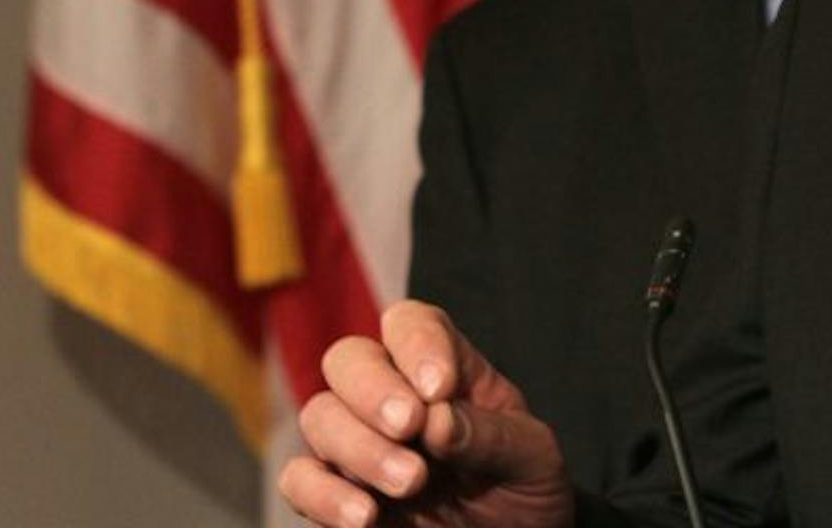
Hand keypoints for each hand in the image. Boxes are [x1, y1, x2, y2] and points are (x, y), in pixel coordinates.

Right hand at [278, 300, 574, 526]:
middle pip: (349, 359)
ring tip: (411, 483)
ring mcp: (358, 444)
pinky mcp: (335, 494)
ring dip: (358, 446)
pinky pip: (299, 480)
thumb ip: (490, 436)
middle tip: (410, 426)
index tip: (440, 389)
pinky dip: (321, 495)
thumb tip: (438, 419)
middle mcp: (392, 397)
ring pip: (319, 416)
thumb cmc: (524, 490)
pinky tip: (365, 518)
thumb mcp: (532, 458)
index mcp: (445, 371)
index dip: (417, 344)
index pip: (411, 324)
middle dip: (373, 389)